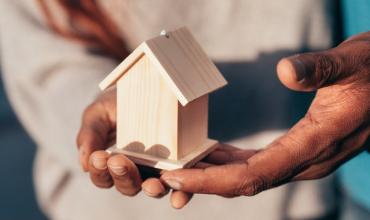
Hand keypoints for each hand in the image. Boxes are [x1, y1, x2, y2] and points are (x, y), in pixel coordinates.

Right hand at [76, 87, 191, 207]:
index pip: (103, 177)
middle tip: (119, 162)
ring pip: (154, 188)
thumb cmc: (117, 103)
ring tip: (153, 184)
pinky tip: (180, 195)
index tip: (99, 157)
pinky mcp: (179, 166)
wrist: (147, 87)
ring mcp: (158, 170)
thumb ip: (90, 134)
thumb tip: (85, 163)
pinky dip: (181, 192)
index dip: (99, 170)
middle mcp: (136, 171)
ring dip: (152, 189)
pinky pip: (182, 183)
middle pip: (127, 186)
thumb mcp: (99, 114)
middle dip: (123, 176)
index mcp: (113, 164)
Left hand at [160, 31, 369, 198]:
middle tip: (166, 175)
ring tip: (180, 166)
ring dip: (214, 174)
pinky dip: (230, 163)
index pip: (255, 174)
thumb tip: (285, 71)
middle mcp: (307, 161)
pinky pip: (258, 163)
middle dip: (204, 182)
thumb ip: (320, 69)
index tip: (178, 176)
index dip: (213, 180)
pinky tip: (210, 154)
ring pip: (250, 176)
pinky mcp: (297, 150)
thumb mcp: (351, 62)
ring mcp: (302, 158)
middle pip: (246, 182)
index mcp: (316, 143)